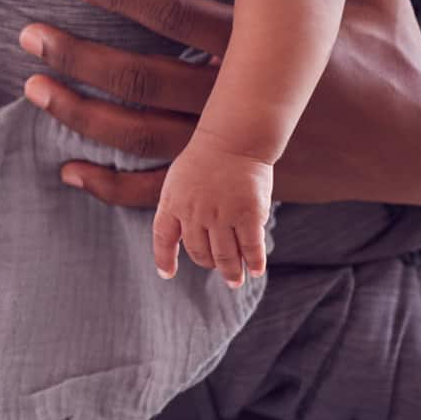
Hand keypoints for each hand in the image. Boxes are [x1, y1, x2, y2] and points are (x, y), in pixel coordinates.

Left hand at [22, 0, 420, 208]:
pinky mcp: (243, 185)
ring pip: (145, 138)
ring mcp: (242, 152)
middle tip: (30, 33)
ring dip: (84, 116)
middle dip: (82, 59)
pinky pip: (167, 192)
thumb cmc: (395, 51)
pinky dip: (114, 186)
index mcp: (275, 48)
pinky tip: (69, 169)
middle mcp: (249, 103)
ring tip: (35, 88)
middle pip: (147, 82)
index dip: (125, 0)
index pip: (182, 21)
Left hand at [152, 136, 273, 283]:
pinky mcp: (248, 215)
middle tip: (218, 268)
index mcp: (173, 203)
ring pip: (225, 256)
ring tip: (235, 280)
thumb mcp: (179, 179)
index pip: (163, 238)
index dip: (164, 258)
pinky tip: (257, 270)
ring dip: (231, 272)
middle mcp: (195, 214)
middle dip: (208, 264)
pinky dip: (254, 262)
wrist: (235, 139)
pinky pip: (251, 248)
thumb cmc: (206, 157)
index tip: (168, 274)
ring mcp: (221, 216)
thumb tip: (179, 233)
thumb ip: (176, 205)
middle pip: (199, 252)